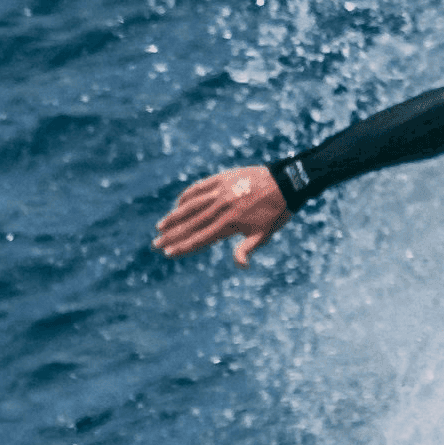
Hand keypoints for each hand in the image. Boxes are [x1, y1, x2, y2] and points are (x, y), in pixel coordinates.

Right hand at [153, 163, 290, 263]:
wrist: (287, 182)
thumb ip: (247, 249)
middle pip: (191, 224)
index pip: (201, 238)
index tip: (169, 253)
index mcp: (230, 224)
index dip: (183, 247)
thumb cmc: (276, 212)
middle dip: (172, 236)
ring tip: (160, 226)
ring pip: (191, 205)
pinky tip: (178, 204)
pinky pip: (200, 188)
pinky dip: (187, 196)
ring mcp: (221, 191)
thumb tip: (240, 266)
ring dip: (174, 216)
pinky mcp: (223, 178)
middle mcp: (222, 207)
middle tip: (156, 244)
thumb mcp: (264, 234)